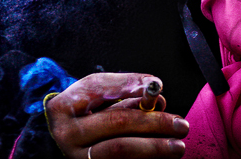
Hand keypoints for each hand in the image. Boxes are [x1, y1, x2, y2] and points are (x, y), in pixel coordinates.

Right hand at [45, 73, 188, 157]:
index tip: (159, 90)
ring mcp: (78, 158)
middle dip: (153, 124)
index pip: (103, 91)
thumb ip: (125, 88)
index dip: (134, 91)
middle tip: (180, 124)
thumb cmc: (83, 109)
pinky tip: (161, 157)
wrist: (60, 135)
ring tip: (177, 145)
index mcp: (65, 107)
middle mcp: (68, 135)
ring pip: (120, 152)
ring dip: (154, 149)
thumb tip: (157, 95)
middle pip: (117, 127)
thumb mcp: (96, 91)